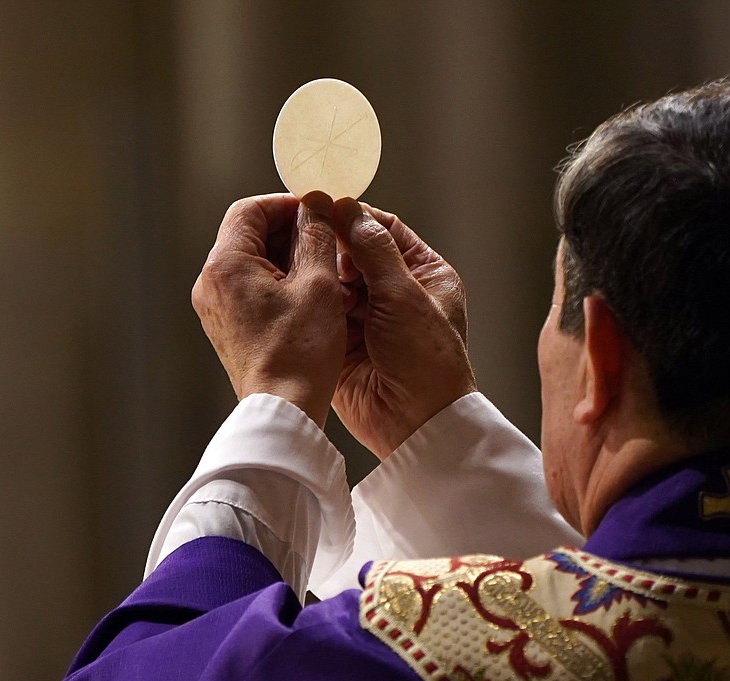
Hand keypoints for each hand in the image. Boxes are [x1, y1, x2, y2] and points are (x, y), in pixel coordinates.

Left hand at [192, 192, 346, 426]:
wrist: (283, 408)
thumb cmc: (301, 351)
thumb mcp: (319, 283)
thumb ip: (317, 235)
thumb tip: (317, 204)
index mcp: (226, 265)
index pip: (250, 210)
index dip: (287, 205)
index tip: (319, 214)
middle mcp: (211, 284)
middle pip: (250, 236)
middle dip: (292, 234)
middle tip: (329, 245)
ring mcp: (216, 309)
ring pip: (254, 264)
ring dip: (291, 261)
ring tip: (329, 278)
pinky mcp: (228, 329)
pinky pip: (253, 291)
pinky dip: (282, 286)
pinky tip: (315, 301)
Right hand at [330, 199, 475, 457]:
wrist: (417, 423)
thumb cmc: (427, 359)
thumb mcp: (404, 295)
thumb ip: (373, 250)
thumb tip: (347, 208)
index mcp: (425, 275)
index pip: (384, 230)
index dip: (353, 218)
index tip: (322, 207)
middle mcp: (397, 294)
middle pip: (354, 254)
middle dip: (332, 249)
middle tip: (308, 241)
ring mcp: (369, 319)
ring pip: (334, 283)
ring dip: (321, 279)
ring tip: (309, 274)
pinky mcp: (344, 343)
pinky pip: (323, 314)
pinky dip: (314, 306)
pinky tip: (303, 299)